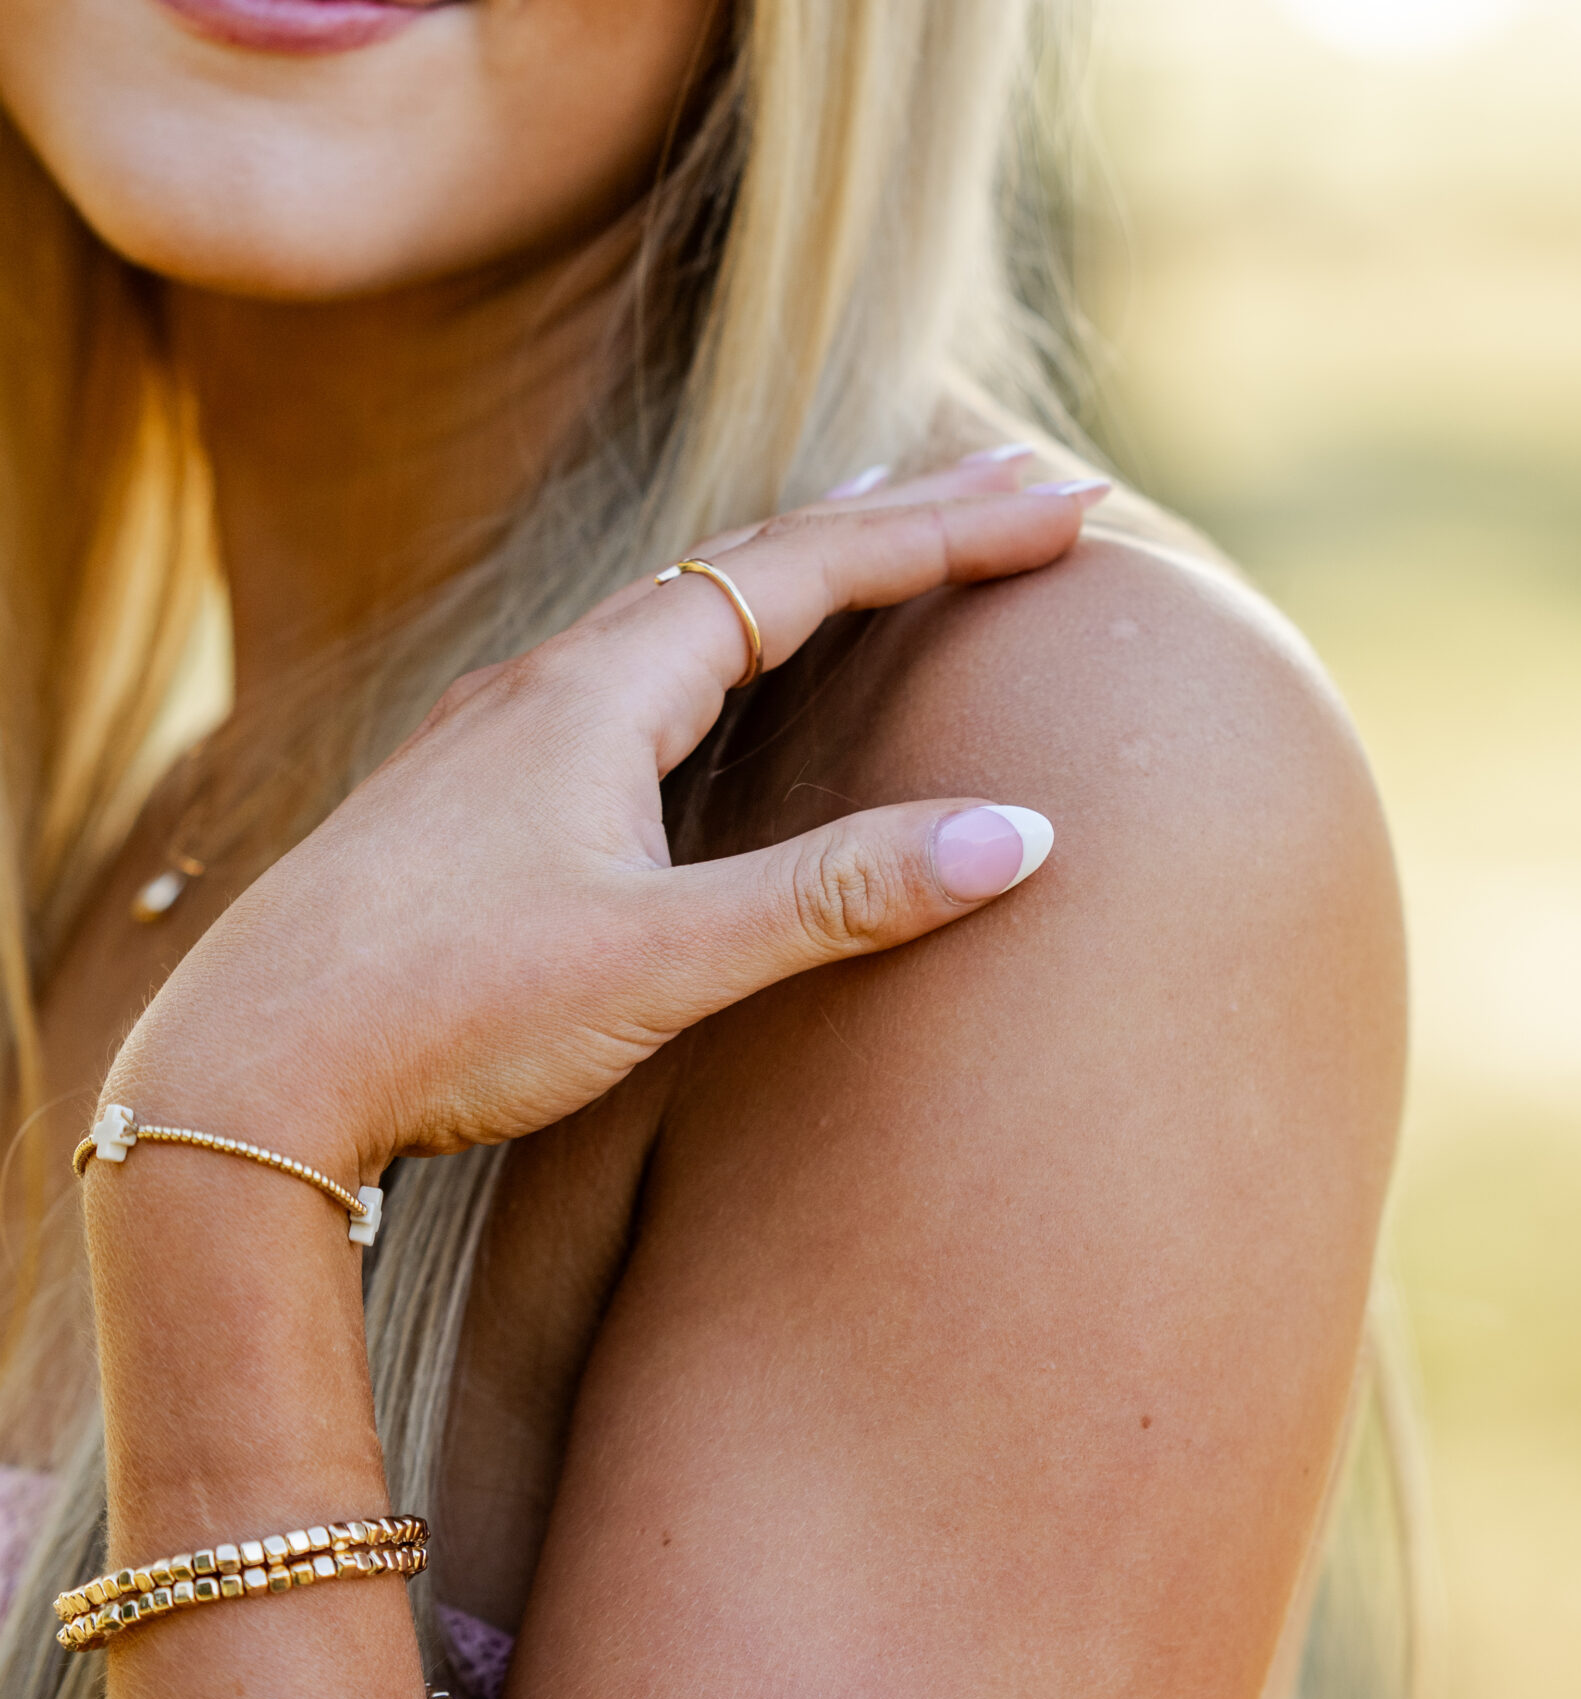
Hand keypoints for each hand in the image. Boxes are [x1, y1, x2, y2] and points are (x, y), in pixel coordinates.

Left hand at [108, 459, 1104, 1179]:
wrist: (254, 1064)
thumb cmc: (449, 1008)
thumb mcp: (666, 959)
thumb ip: (838, 895)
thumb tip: (1019, 837)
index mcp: (603, 690)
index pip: (806, 572)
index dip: (944, 537)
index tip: (1065, 508)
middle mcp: (548, 682)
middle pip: (748, 567)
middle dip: (892, 527)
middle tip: (1010, 490)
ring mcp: (499, 734)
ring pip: (676, 616)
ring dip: (794, 578)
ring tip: (876, 546)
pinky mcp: (471, 797)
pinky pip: (624, 676)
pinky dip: (713, 649)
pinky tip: (704, 687)